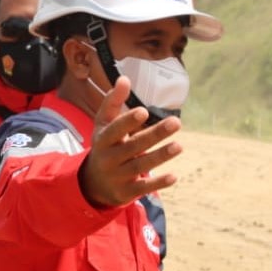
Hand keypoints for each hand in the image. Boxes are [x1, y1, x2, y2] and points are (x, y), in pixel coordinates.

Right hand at [79, 77, 181, 206]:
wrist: (92, 183)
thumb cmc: (105, 146)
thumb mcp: (103, 125)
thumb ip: (113, 102)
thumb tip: (124, 78)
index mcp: (103, 139)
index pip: (115, 129)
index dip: (128, 121)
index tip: (144, 111)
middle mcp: (109, 158)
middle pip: (133, 146)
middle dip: (155, 134)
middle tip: (176, 122)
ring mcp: (117, 176)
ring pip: (140, 166)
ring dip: (160, 156)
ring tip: (179, 146)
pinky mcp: (126, 192)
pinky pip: (143, 187)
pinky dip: (158, 183)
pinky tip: (174, 176)